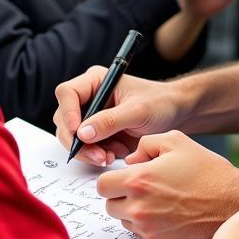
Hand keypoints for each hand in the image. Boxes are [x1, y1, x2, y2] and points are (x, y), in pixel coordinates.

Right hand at [54, 65, 181, 165]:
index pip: (67, 93)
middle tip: (99, 155)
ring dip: (87, 151)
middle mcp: (88, 97)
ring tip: (110, 156)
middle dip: (78, 141)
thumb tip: (82, 133)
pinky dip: (96, 155)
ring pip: (72, 137)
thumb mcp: (138, 110)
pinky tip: (114, 155)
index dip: (68, 112)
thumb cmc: (159, 103)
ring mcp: (91, 116)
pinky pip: (85, 147)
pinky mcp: (96, 133)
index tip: (78, 131)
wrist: (174, 115)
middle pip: (64, 119)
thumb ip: (110, 121)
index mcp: (95, 81)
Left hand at [96, 130, 238, 238]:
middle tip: (142, 188)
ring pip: (122, 220)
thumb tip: (129, 161)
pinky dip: (145, 225)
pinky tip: (165, 212)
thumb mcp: (175, 141)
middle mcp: (139, 207)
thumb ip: (144, 145)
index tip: (126, 176)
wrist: (231, 201)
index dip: (112, 179)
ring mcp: (147, 228)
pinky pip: (138, 234)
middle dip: (121, 195)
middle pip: (109, 205)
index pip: (101, 185)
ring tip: (158, 199)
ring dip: (132, 211)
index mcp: (139, 180)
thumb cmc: (205, 170)